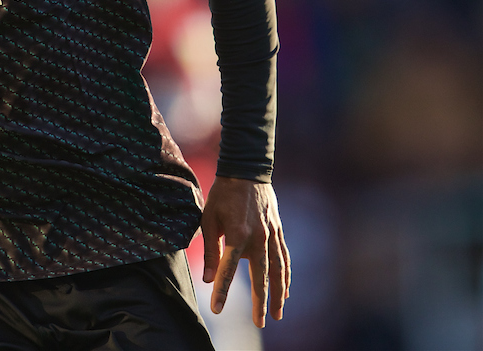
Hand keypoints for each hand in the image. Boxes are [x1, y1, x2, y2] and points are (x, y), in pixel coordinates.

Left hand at [200, 176, 290, 327]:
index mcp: (236, 235)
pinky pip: (284, 258)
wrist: (246, 171)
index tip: (217, 308)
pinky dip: (286, 276)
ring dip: (278, 294)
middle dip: (260, 302)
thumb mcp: (208, 219)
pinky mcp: (278, 232)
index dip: (222, 291)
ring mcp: (271, 235)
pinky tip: (286, 291)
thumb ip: (210, 249)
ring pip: (278, 271)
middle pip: (260, 277)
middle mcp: (258, 238)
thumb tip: (209, 278)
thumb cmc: (222, 195)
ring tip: (278, 314)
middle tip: (259, 323)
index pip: (227, 270)